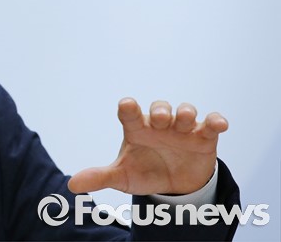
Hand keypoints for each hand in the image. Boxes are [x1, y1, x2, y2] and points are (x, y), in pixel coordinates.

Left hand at [67, 98, 227, 195]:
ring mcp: (182, 129)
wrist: (174, 185)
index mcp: (137, 129)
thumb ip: (99, 177)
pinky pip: (211, 123)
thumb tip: (71, 185)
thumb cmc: (144, 171)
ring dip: (185, 113)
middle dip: (161, 111)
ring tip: (184, 121)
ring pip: (186, 112)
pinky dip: (215, 121)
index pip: (131, 113)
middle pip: (160, 108)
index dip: (129, 108)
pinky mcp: (203, 137)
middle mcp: (159, 125)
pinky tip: (219, 125)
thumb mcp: (122, 177)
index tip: (127, 105)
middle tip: (161, 120)